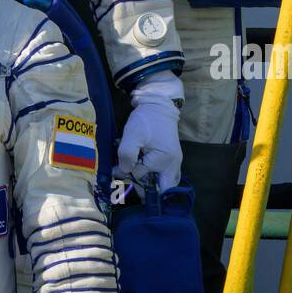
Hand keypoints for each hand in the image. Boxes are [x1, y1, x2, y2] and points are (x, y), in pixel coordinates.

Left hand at [115, 73, 182, 189]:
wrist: (159, 104)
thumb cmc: (146, 119)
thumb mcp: (132, 135)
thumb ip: (126, 155)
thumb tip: (123, 172)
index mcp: (165, 162)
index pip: (144, 179)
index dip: (129, 175)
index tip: (117, 169)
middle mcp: (173, 166)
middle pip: (160, 188)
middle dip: (142, 186)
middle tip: (127, 177)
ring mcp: (174, 163)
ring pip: (163, 183)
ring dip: (148, 182)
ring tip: (134, 174)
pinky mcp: (171, 159)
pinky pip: (164, 175)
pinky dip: (153, 175)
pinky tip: (142, 170)